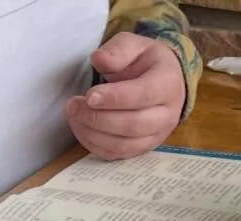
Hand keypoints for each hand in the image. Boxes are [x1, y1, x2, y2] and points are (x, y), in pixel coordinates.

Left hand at [66, 32, 185, 160]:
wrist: (165, 83)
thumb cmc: (146, 62)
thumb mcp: (135, 45)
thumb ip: (118, 50)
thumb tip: (98, 59)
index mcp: (167, 84)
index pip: (142, 96)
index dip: (114, 98)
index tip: (89, 96)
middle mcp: (166, 115)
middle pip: (132, 124)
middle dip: (98, 118)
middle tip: (73, 106)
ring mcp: (156, 136)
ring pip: (123, 144)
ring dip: (93, 134)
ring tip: (74, 116)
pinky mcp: (142, 149)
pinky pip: (117, 155)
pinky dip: (95, 145)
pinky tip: (81, 129)